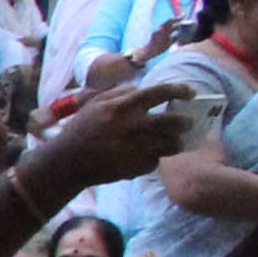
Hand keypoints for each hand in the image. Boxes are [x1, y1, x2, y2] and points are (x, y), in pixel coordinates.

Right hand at [38, 76, 193, 189]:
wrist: (67, 163)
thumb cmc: (80, 130)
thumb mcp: (94, 103)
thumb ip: (119, 92)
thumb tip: (141, 89)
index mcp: (123, 107)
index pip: (161, 92)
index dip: (180, 91)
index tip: (190, 93)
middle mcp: (134, 126)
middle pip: (175, 122)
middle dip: (186, 122)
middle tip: (186, 123)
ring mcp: (137, 148)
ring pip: (172, 144)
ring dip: (175, 142)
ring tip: (170, 142)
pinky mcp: (137, 167)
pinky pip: (155, 161)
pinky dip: (152, 159)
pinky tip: (141, 157)